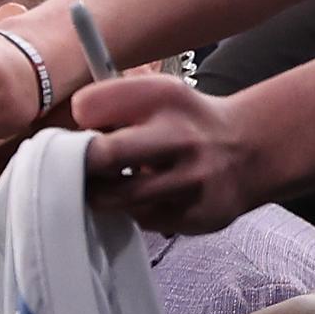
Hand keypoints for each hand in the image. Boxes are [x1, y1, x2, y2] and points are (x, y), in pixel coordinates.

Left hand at [74, 73, 273, 234]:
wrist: (250, 150)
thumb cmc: (186, 122)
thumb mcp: (155, 94)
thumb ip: (109, 104)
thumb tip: (64, 138)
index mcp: (164, 97)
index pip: (90, 106)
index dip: (75, 125)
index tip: (75, 136)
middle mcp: (182, 137)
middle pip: (103, 155)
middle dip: (79, 166)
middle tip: (75, 170)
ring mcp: (192, 181)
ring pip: (118, 198)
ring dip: (105, 193)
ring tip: (111, 183)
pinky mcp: (197, 216)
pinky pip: (144, 219)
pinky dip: (135, 209)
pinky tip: (146, 196)